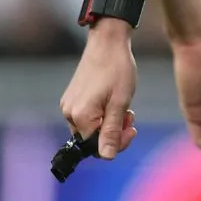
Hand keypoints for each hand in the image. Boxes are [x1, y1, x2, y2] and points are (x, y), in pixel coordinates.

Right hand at [59, 22, 138, 158]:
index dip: (116, 143)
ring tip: (123, 105)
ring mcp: (69, 106)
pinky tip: (113, 100)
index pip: (95, 147)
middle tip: (130, 116)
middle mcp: (69, 114)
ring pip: (91, 127)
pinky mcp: (72, 98)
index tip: (132, 128)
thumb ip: (112, 131)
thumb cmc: (118, 70)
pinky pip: (88, 116)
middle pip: (92, 138)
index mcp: (81, 117)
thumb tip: (106, 157)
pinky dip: (102, 113)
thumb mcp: (121, 103)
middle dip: (114, 132)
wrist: (107, 42)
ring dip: (109, 122)